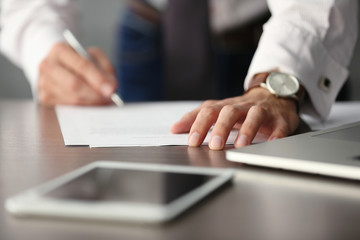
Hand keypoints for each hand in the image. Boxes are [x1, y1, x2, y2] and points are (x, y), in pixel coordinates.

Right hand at [38, 42, 116, 105]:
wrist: (59, 67)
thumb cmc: (79, 61)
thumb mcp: (94, 57)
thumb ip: (105, 67)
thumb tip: (111, 86)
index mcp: (60, 50)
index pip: (82, 66)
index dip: (98, 79)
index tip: (111, 89)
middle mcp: (47, 66)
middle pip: (74, 85)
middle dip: (95, 94)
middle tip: (109, 98)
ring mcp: (44, 83)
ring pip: (72, 99)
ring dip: (92, 102)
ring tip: (103, 101)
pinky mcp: (45, 98)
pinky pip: (69, 107)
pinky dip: (84, 108)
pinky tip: (92, 104)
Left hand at [170, 87, 299, 149]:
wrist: (273, 96)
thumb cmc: (241, 109)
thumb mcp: (218, 110)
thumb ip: (197, 118)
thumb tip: (174, 128)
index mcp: (225, 106)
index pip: (209, 111)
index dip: (199, 125)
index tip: (191, 141)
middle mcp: (242, 107)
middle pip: (230, 112)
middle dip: (221, 128)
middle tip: (214, 145)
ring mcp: (263, 111)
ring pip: (255, 115)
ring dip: (248, 130)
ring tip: (241, 146)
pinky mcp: (280, 119)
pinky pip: (280, 126)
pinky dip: (276, 135)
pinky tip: (272, 143)